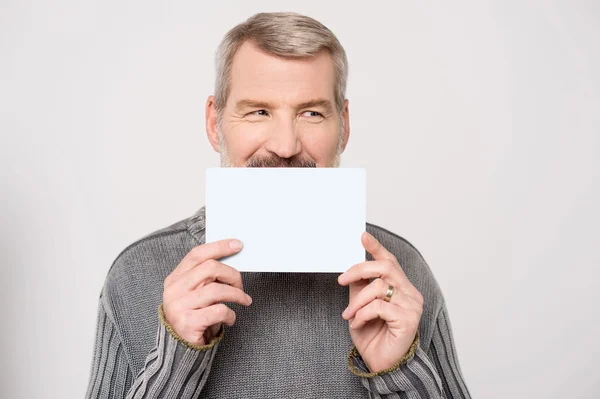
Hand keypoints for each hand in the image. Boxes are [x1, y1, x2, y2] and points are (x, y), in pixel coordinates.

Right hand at [162, 239, 252, 345]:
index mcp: (175, 278)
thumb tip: (231, 257)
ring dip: (237, 295)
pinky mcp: (188, 323)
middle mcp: (174, 290)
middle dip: (232, 274)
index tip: (237, 245)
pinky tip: (230, 318)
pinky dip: (231, 314)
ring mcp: (179, 307)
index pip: (197, 254)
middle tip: (241, 285)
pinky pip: (219, 311)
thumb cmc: (193, 315)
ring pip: (217, 290)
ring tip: (243, 300)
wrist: (179, 348)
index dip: (219, 247)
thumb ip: (206, 277)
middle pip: (210, 268)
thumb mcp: (195, 292)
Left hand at [338, 232, 422, 371]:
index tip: (362, 236)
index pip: (390, 261)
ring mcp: (412, 305)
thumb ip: (360, 287)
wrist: (381, 363)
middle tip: (341, 280)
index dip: (376, 248)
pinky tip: (357, 323)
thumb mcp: (361, 305)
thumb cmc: (373, 334)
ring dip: (357, 301)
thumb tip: (351, 269)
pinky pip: (379, 307)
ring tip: (349, 314)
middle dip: (359, 270)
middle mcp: (410, 293)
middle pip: (386, 267)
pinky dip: (362, 314)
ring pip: (379, 287)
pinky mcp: (409, 319)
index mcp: (401, 286)